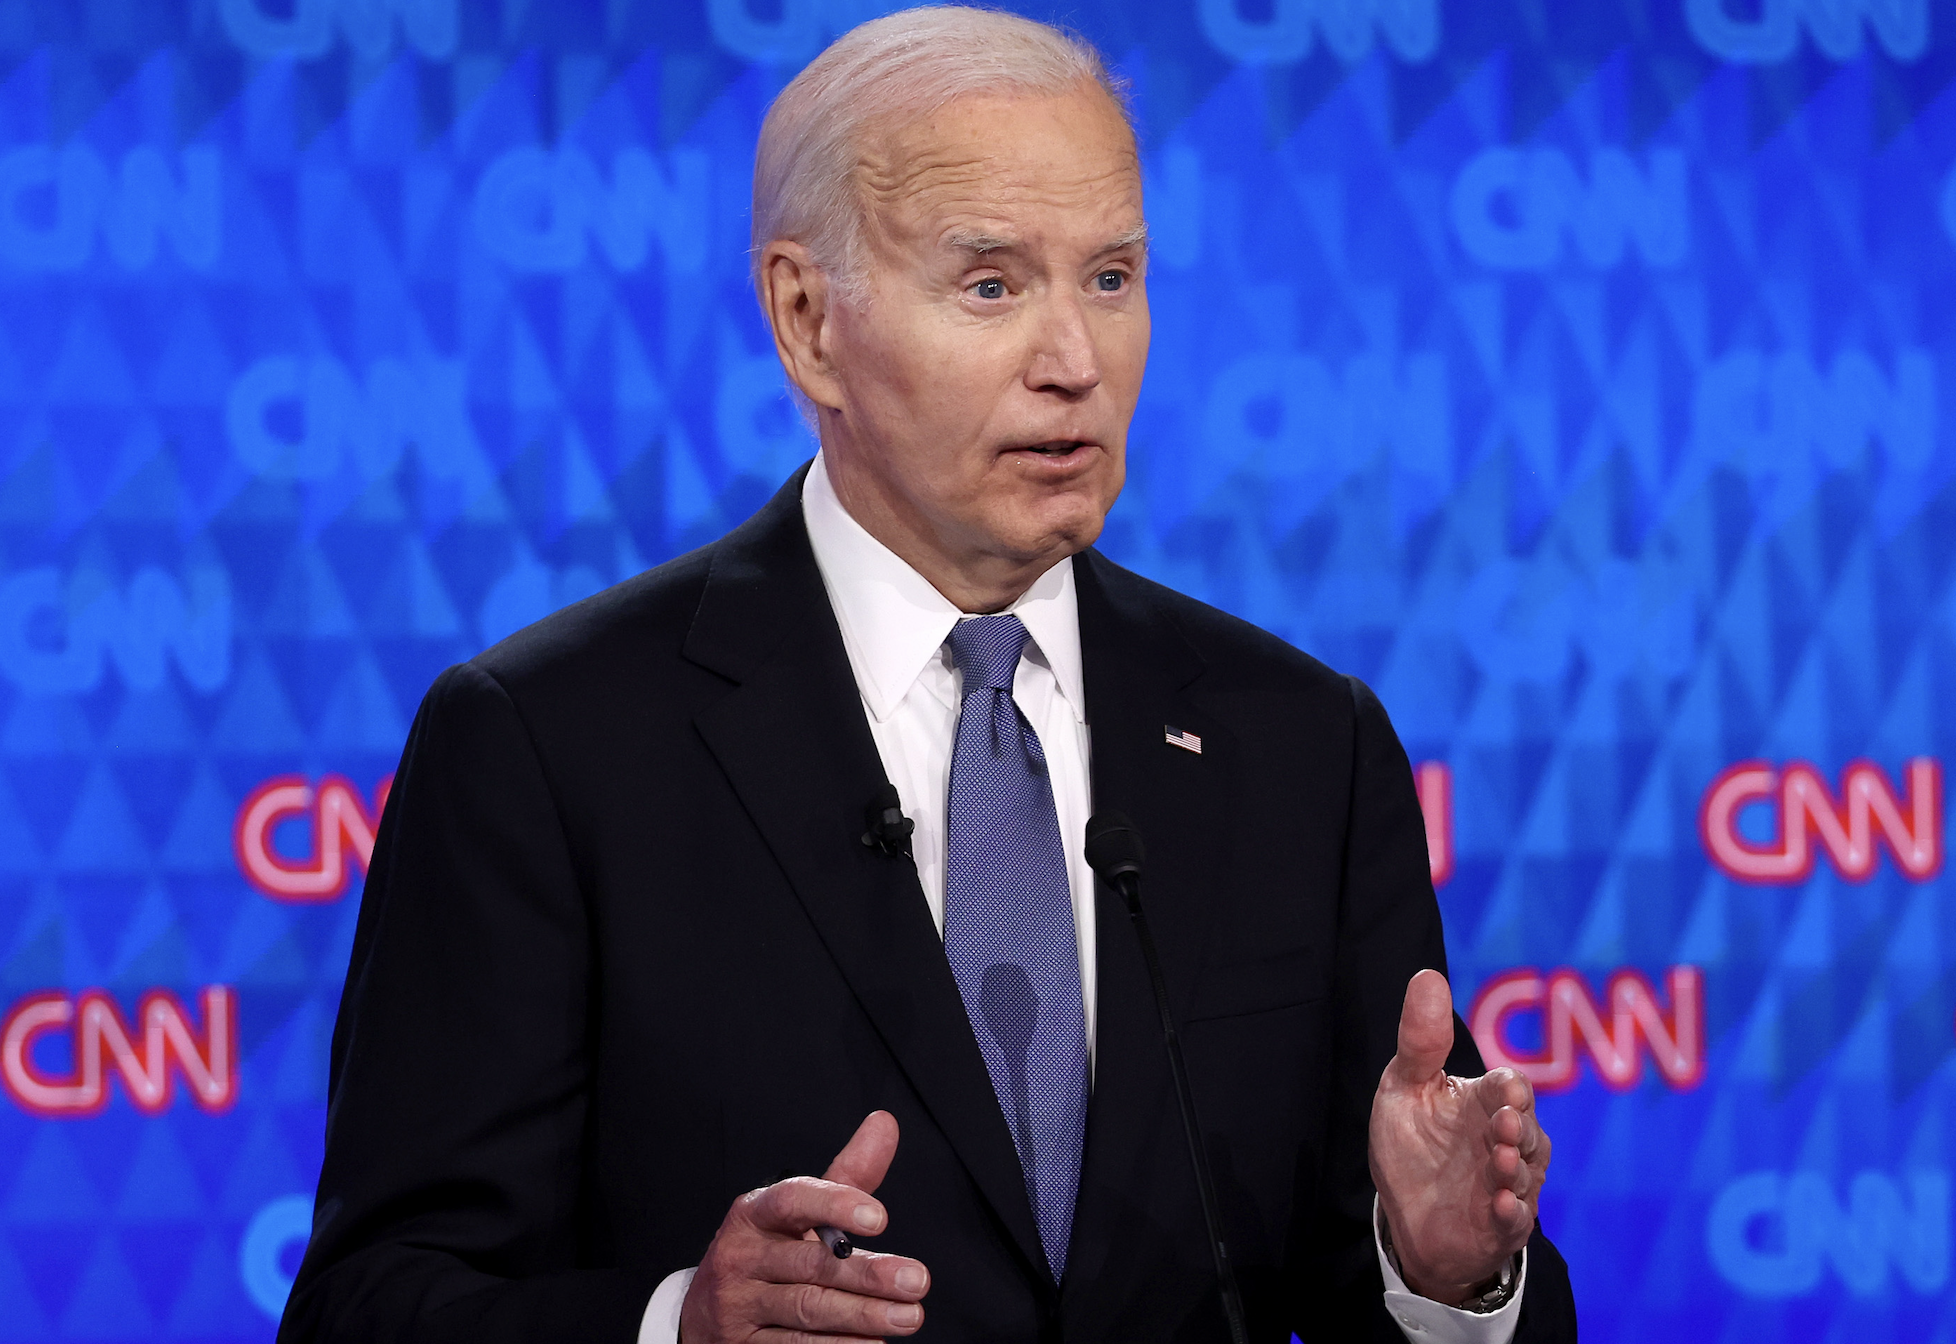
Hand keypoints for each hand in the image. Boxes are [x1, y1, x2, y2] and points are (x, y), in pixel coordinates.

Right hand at [680, 1110, 928, 1341]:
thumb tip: (885, 1123)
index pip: (792, 1201)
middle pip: (810, 1265)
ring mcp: (739, 1305)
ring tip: (909, 1316)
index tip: (881, 1218)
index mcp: (754, 1214)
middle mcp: (741, 1257)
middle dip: (869, 1274)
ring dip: (864, 1315)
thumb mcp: (798, 1213)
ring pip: (808, 1309)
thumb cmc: (769, 1251)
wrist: (708, 1313)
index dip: (836, 1205)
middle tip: (918, 1281)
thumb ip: (846, 1176)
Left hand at [1368, 970, 1549, 1305]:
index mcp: (1483, 1102)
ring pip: (1527, 1172)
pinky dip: (1512, 1212)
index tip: (1505, 1090)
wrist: (1406, 1216)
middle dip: (1518, 1127)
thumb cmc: (1411, 1146)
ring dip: (1516, 1168)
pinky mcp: (1503, 1224)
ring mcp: (1508, 1183)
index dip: (1511, 1089)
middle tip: (1504, 1125)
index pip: (1510, 1086)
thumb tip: (1427, 976)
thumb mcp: (1405, 1088)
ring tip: (1500, 1163)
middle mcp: (1504, 1140)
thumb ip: (1420, 1041)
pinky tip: (1501, 1205)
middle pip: (1526, 1128)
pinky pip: (1517, 1218)